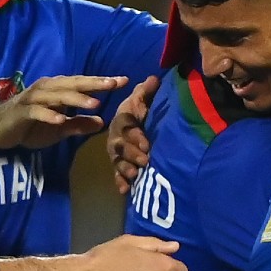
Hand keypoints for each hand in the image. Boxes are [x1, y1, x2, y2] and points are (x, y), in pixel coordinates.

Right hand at [0, 75, 127, 159]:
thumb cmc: (29, 126)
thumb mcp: (59, 129)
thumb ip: (78, 124)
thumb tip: (102, 123)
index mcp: (57, 90)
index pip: (83, 84)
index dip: (102, 82)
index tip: (124, 81)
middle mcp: (46, 89)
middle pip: (73, 84)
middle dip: (94, 83)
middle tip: (114, 84)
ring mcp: (33, 99)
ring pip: (57, 95)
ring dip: (76, 99)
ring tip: (94, 103)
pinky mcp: (21, 112)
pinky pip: (37, 112)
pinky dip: (49, 115)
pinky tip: (61, 120)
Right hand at [108, 76, 160, 195]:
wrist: (139, 123)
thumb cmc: (142, 110)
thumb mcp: (144, 99)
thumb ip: (147, 91)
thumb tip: (154, 79)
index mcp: (122, 120)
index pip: (126, 126)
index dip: (134, 135)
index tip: (146, 143)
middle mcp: (116, 136)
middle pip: (120, 146)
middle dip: (131, 153)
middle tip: (145, 160)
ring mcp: (116, 152)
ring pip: (117, 160)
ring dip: (125, 168)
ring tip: (134, 175)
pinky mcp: (119, 165)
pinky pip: (117, 174)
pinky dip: (120, 182)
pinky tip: (124, 190)